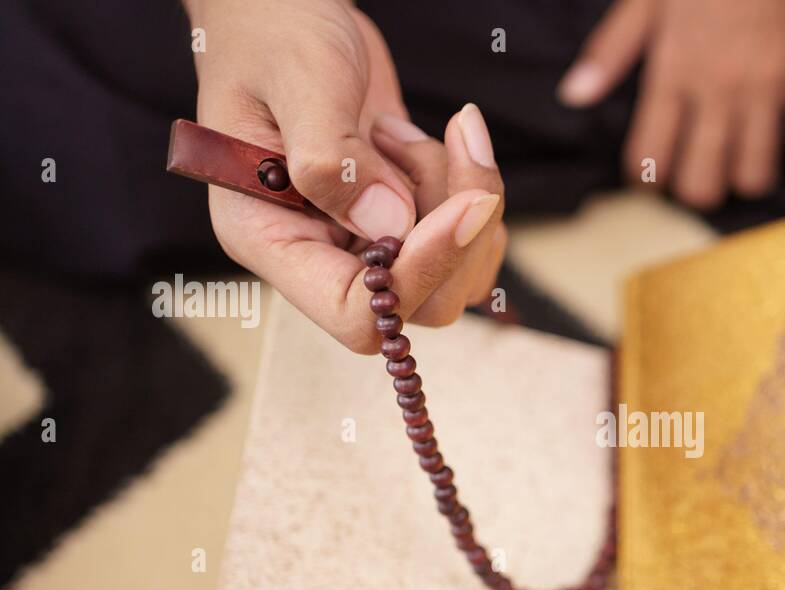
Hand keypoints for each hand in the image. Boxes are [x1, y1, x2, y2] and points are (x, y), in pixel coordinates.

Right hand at [184, 0, 504, 351]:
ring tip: (406, 132)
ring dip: (461, 198)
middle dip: (460, 231)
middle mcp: (317, 255)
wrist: (283, 7)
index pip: (357, 312)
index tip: (463, 206)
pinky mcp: (399, 220)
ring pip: (455, 273)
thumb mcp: (299, 79)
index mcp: (268, 240)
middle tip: (456, 143)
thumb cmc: (273, 30)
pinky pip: (465, 241)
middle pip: (422, 303)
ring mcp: (361, 242)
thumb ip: (334, 159)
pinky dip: (465, 188)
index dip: (419, 272)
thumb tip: (391, 228)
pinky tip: (419, 138)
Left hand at [558, 0, 784, 208]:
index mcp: (673, 72)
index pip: (650, 158)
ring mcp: (765, 88)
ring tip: (739, 158)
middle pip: (704, 185)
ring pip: (756, 176)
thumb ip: (611, 50)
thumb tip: (573, 95)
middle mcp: (717, 89)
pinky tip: (783, 128)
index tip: (651, 175)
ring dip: (746, 176)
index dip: (646, 180)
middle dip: (696, 191)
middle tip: (696, 174)